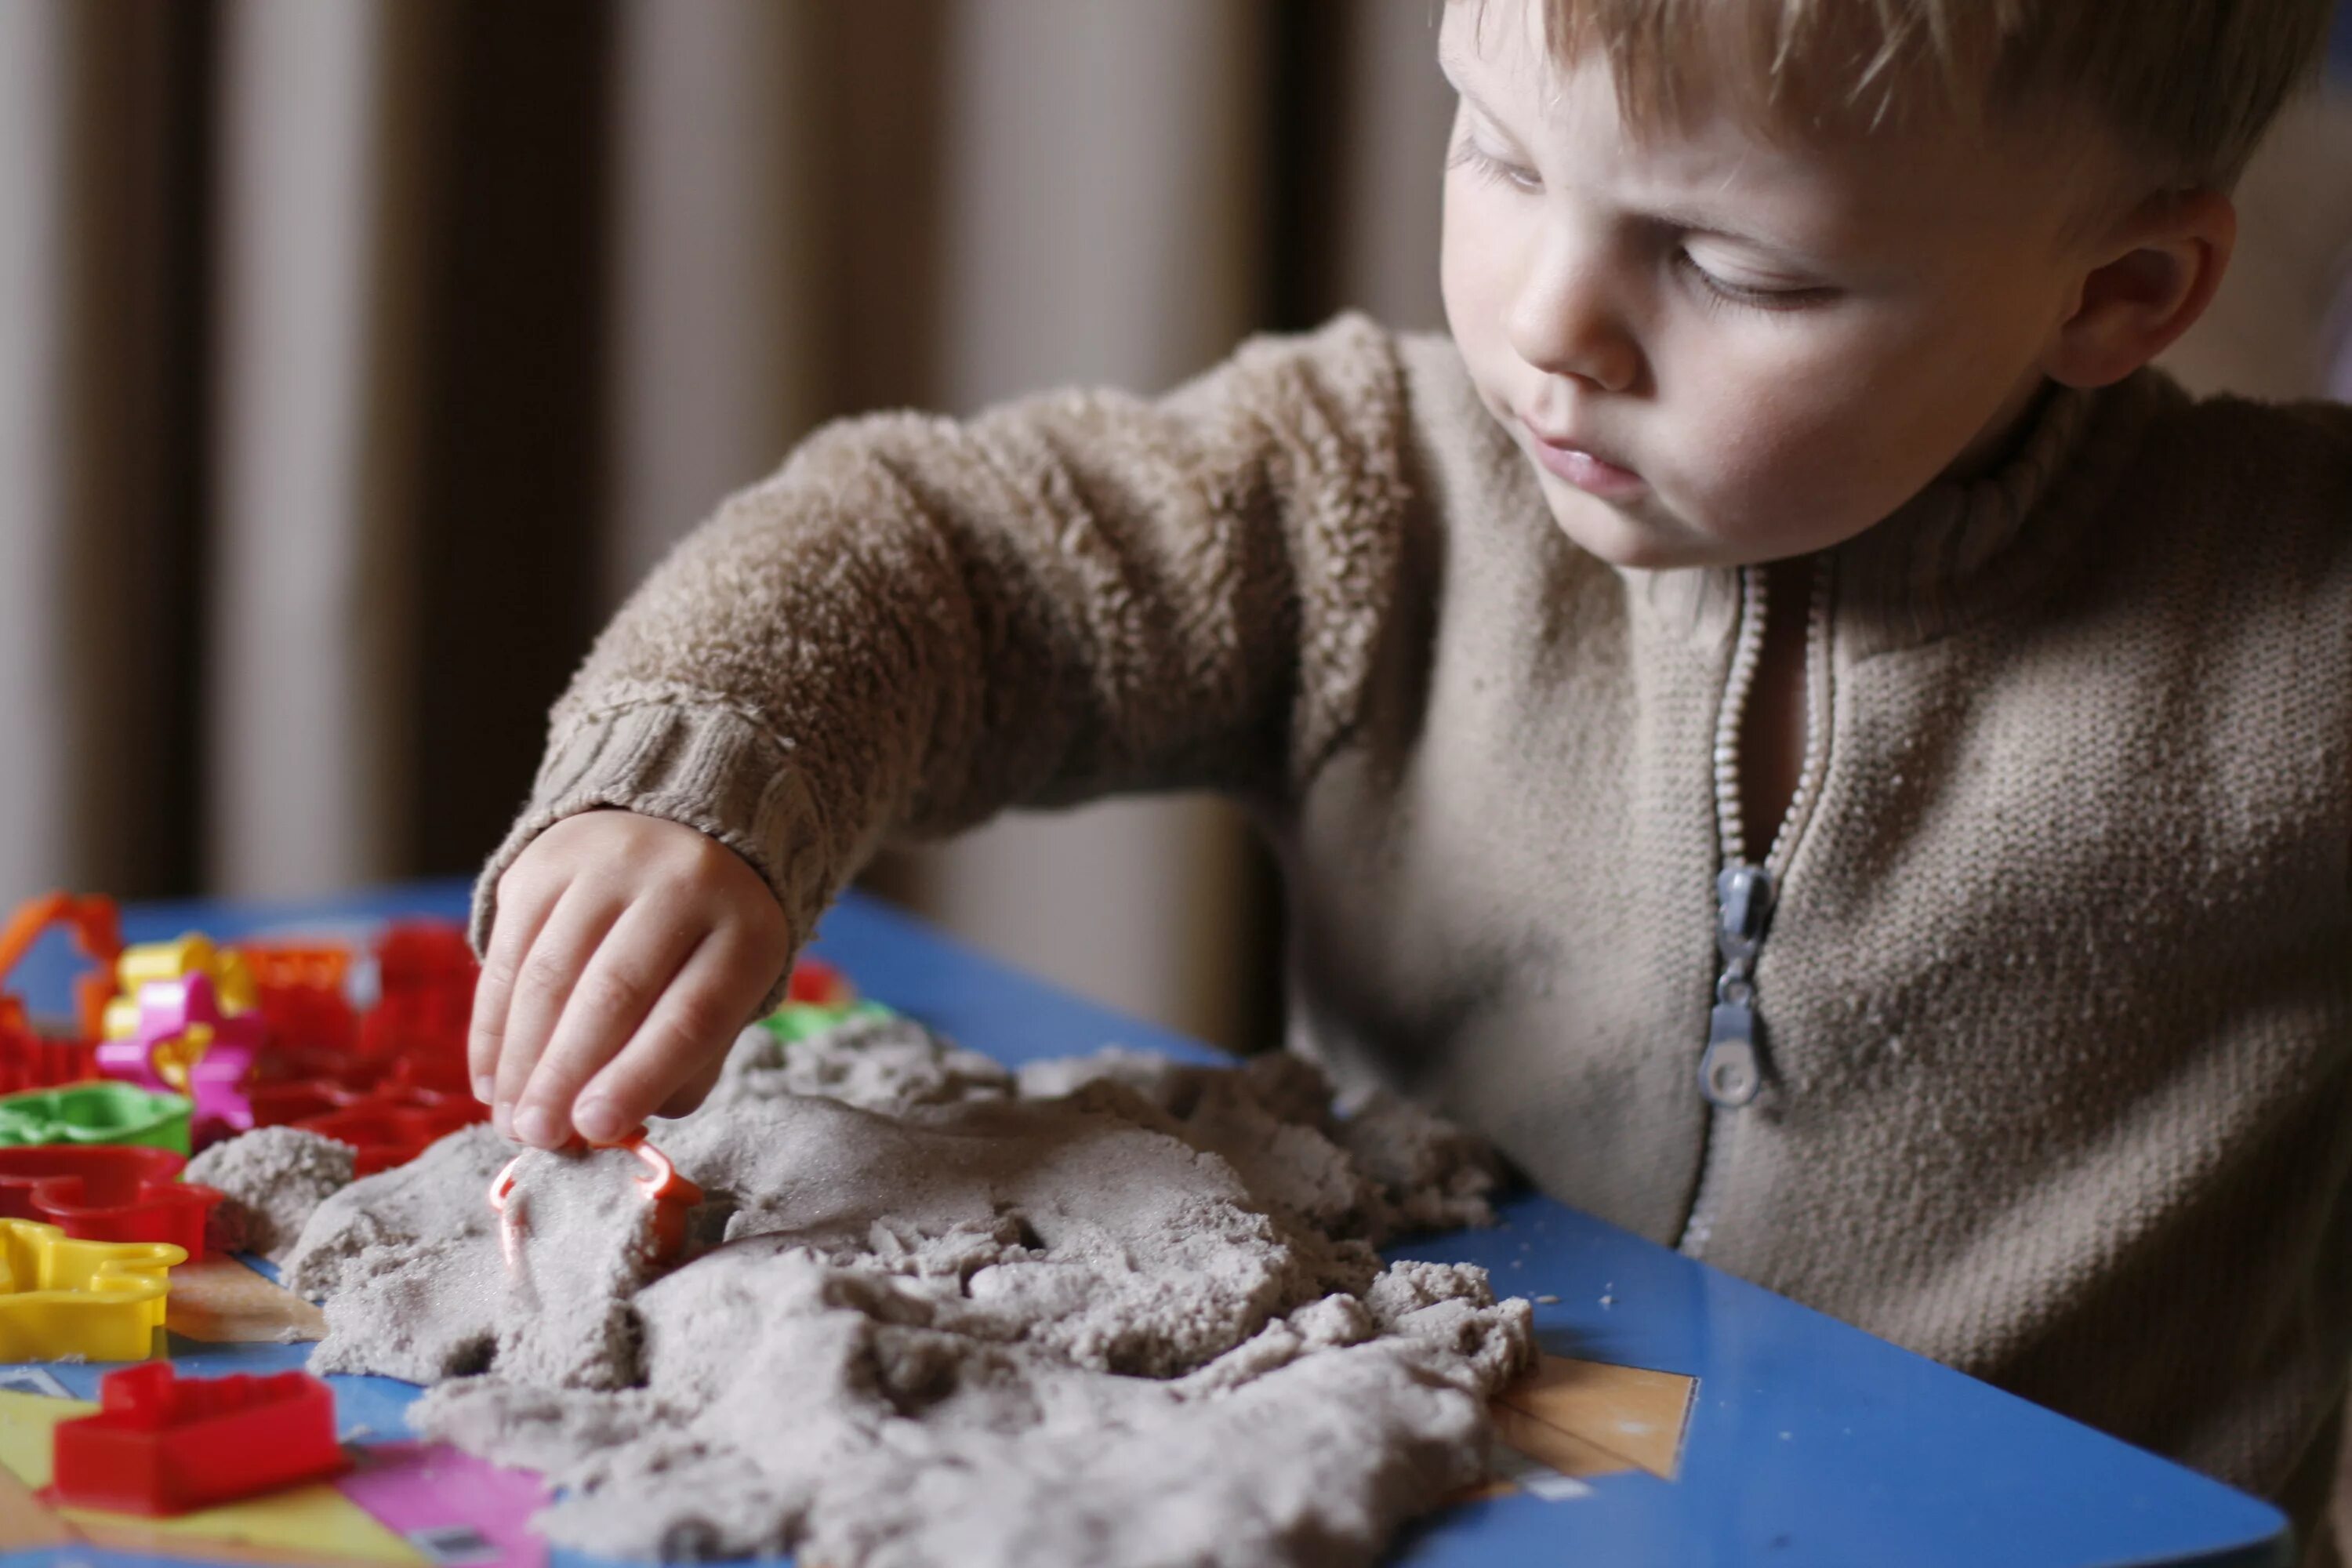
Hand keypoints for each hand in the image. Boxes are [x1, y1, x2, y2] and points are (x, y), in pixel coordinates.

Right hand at [469, 810, 790, 1148]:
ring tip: (511, 1121)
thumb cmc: (702, 948)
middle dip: (567, 1075)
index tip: (594, 1131)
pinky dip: (493, 1026)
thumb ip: (684, 1064)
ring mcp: (610, 863)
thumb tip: (610, 1125)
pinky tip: (492, 1079)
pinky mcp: (545, 862)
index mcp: (747, 929)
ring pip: (550, 974)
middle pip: (614, 993)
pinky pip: (508, 954)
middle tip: (537, 1139)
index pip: (693, 1014)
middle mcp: (682, 882)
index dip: (640, 1076)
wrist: (675, 835)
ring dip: (523, 1059)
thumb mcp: (724, 997)